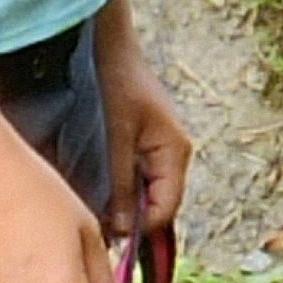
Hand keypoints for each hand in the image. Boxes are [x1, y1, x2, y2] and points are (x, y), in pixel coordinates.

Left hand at [97, 44, 191, 238]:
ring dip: (131, 206)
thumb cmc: (117, 86)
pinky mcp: (154, 147)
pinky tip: (110, 191)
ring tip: (105, 208)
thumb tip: (123, 232)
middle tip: (105, 224)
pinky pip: (147, 180)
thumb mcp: (116, 140)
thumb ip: (120, 186)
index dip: (142, 228)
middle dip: (137, 220)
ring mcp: (168, 151)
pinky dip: (130, 191)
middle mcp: (178, 156)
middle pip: (162, 205)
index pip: (165, 209)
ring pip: (154, 195)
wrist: (115, 49)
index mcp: (175, 153)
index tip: (113, 233)